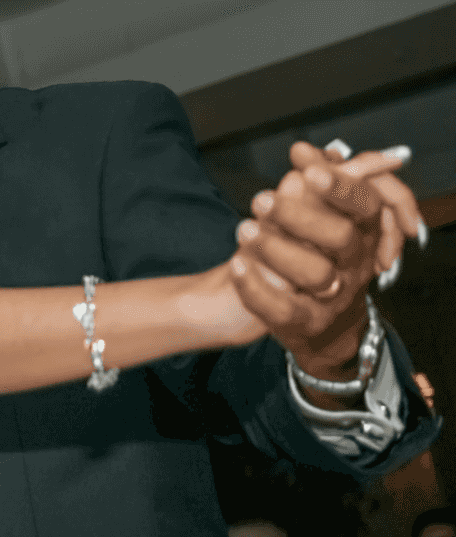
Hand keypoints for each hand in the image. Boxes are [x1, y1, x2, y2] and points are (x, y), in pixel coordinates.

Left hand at [230, 141, 419, 408]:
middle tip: (262, 199)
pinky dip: (256, 286)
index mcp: (360, 231)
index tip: (308, 171)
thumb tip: (302, 149)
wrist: (298, 316)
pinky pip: (283, 308)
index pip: (365, 204)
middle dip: (301, 215)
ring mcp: (332, 296)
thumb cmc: (304, 252)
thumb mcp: (311, 214)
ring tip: (244, 228)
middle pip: (341, 237)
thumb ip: (309, 181)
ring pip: (315, 273)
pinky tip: (236, 264)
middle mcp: (352, 264)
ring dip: (276, 248)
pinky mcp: (304, 322)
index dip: (341, 187)